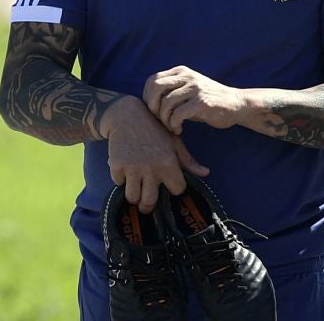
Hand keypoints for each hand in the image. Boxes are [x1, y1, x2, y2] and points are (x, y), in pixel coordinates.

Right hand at [101, 97, 208, 212]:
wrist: (127, 116)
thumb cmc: (155, 130)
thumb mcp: (174, 142)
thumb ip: (189, 161)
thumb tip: (206, 173)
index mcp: (168, 163)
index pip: (177, 189)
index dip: (175, 188)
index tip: (170, 184)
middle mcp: (151, 168)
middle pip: (149, 202)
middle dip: (148, 206)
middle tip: (147, 204)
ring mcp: (132, 168)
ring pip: (132, 197)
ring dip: (134, 196)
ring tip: (136, 191)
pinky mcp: (117, 166)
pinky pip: (119, 184)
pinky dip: (121, 180)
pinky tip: (126, 172)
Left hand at [143, 65, 246, 134]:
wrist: (236, 104)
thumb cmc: (208, 101)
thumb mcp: (188, 90)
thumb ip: (171, 91)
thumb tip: (147, 103)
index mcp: (182, 72)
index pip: (153, 80)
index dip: (147, 97)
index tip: (154, 111)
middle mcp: (188, 77)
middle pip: (156, 88)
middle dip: (152, 107)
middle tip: (158, 119)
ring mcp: (195, 88)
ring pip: (166, 103)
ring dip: (164, 119)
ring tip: (171, 126)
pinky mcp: (201, 102)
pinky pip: (178, 114)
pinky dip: (174, 124)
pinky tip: (179, 129)